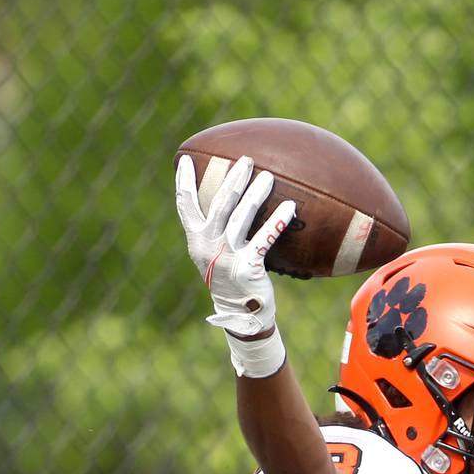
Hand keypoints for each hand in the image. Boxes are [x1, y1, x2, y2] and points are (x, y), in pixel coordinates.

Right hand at [174, 154, 295, 336]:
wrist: (242, 315)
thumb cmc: (232, 281)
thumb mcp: (215, 255)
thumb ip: (215, 232)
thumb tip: (228, 203)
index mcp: (196, 240)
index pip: (185, 205)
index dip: (183, 181)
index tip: (184, 158)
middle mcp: (208, 245)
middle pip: (220, 204)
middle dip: (233, 179)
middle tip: (246, 159)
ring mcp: (227, 256)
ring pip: (242, 216)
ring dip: (256, 194)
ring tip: (269, 176)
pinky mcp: (247, 266)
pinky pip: (264, 238)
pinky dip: (277, 221)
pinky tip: (290, 207)